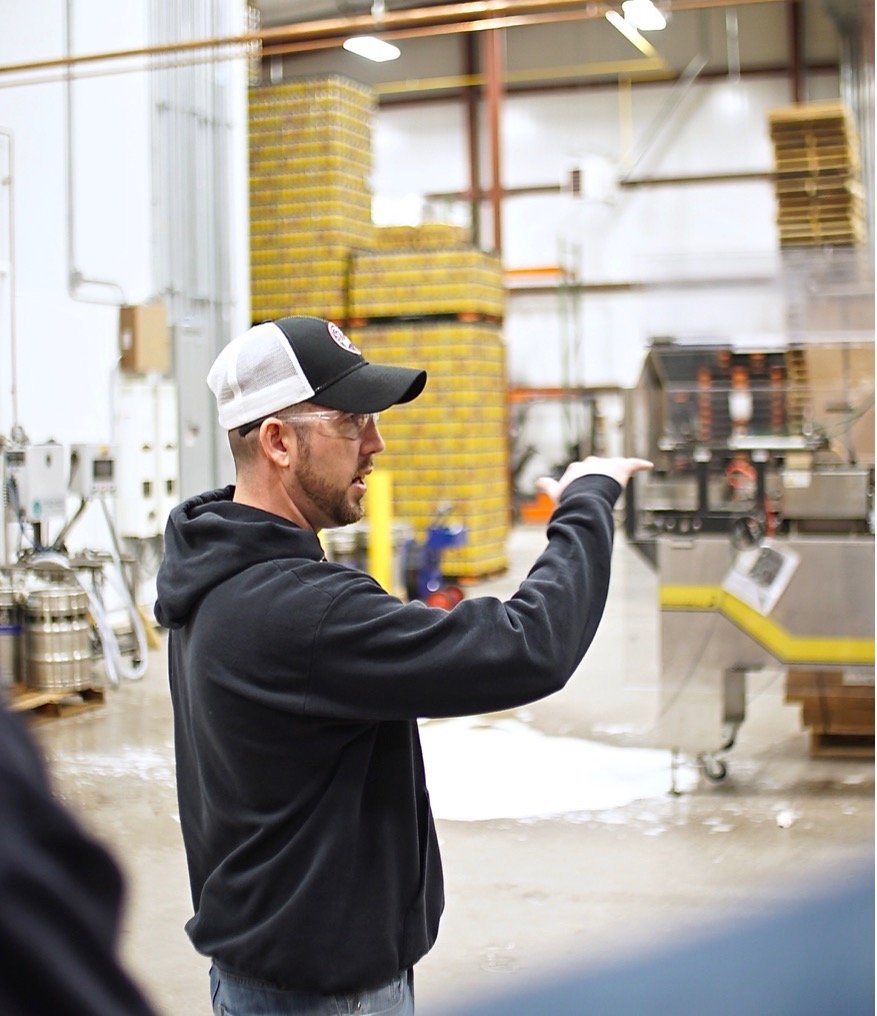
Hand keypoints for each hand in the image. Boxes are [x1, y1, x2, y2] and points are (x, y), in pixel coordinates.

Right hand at [536, 456, 653, 503]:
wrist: (586, 496)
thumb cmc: (571, 498)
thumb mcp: (556, 494)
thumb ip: (547, 486)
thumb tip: (538, 481)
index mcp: (576, 469)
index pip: (578, 470)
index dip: (579, 479)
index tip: (579, 485)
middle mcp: (590, 463)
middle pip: (595, 466)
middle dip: (597, 475)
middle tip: (599, 488)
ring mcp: (606, 465)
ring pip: (611, 465)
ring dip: (613, 473)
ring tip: (617, 481)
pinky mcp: (621, 467)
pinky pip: (633, 464)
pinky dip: (640, 464)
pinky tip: (649, 466)